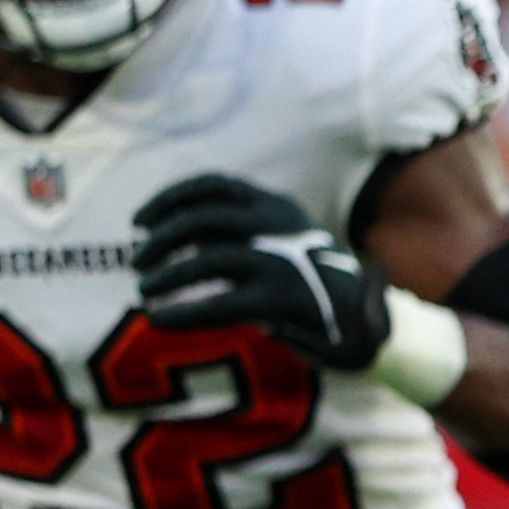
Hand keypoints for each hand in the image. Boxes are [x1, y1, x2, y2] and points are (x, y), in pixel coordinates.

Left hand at [134, 174, 391, 371]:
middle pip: (202, 218)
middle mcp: (279, 226)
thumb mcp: (283, 242)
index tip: (140, 220)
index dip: (169, 199)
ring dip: (167, 274)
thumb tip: (182, 238)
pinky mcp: (283, 301)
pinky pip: (221, 304)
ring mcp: (282, 263)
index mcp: (278, 206)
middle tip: (138, 261)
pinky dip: (185, 310)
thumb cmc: (316, 285)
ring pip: (207, 259)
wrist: (370, 321)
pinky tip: (161, 318)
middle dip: (161, 238)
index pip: (213, 186)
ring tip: (145, 291)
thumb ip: (242, 234)